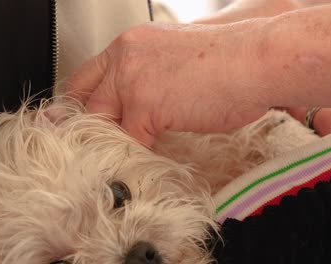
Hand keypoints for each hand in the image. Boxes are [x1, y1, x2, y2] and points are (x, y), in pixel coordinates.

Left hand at [66, 22, 267, 145]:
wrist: (253, 61)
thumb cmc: (231, 60)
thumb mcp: (180, 58)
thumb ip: (155, 76)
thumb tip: (152, 99)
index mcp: (134, 43)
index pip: (90, 73)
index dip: (82, 99)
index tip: (78, 117)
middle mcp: (126, 56)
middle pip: (87, 98)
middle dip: (87, 124)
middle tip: (88, 143)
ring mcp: (132, 81)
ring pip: (102, 122)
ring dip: (111, 141)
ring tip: (118, 156)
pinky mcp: (145, 106)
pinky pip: (128, 140)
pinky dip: (134, 153)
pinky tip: (144, 159)